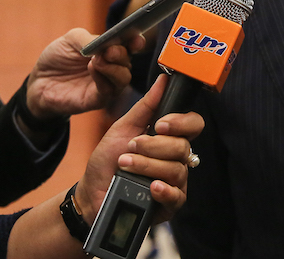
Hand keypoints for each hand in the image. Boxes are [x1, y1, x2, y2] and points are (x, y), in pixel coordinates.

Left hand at [25, 28, 143, 119]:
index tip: (136, 41)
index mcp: (111, 50)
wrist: (39, 81)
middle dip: (121, 54)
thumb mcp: (71, 39)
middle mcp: (113, 67)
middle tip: (109, 51)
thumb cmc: (58, 58)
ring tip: (97, 61)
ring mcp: (107, 84)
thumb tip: (107, 44)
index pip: (131, 46)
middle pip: (128, 61)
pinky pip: (109, 91)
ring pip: (124, 78)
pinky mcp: (97, 100)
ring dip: (114, 68)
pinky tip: (92, 69)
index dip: (136, 42)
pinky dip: (103, 78)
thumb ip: (89, 38)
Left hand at [76, 75, 204, 224]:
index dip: (181, 123)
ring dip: (147, 166)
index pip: (193, 124)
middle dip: (153, 147)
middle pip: (183, 147)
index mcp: (169, 138)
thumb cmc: (107, 160)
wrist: (90, 192)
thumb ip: (146, 105)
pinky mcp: (169, 205)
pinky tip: (150, 187)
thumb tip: (164, 79)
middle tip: (130, 148)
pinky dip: (164, 190)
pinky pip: (177, 196)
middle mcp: (176, 159)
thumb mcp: (123, 128)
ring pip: (177, 170)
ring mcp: (175, 182)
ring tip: (125, 166)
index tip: (160, 124)